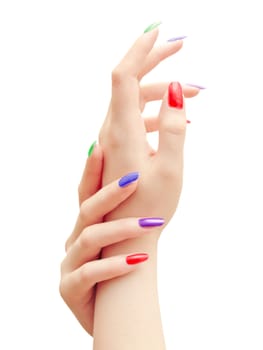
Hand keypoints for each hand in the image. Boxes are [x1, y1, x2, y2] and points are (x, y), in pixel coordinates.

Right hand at [59, 145, 161, 334]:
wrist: (107, 310)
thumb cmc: (116, 267)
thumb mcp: (118, 237)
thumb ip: (123, 211)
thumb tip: (142, 175)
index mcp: (86, 225)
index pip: (87, 191)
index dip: (92, 169)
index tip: (102, 145)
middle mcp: (74, 239)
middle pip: (86, 208)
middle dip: (109, 192)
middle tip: (135, 178)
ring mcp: (70, 263)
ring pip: (91, 238)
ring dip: (122, 228)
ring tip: (153, 222)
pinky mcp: (71, 288)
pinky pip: (90, 274)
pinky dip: (114, 266)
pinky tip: (137, 262)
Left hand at [99, 28, 199, 234]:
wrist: (124, 237)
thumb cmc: (149, 209)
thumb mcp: (171, 168)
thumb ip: (174, 126)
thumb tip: (176, 89)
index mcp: (122, 131)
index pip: (124, 75)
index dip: (140, 49)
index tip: (158, 31)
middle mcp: (112, 131)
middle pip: (128, 82)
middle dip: (153, 60)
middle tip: (179, 46)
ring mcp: (113, 140)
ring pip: (134, 102)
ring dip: (162, 92)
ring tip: (197, 93)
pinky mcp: (119, 150)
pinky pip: (135, 120)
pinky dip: (156, 113)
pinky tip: (178, 121)